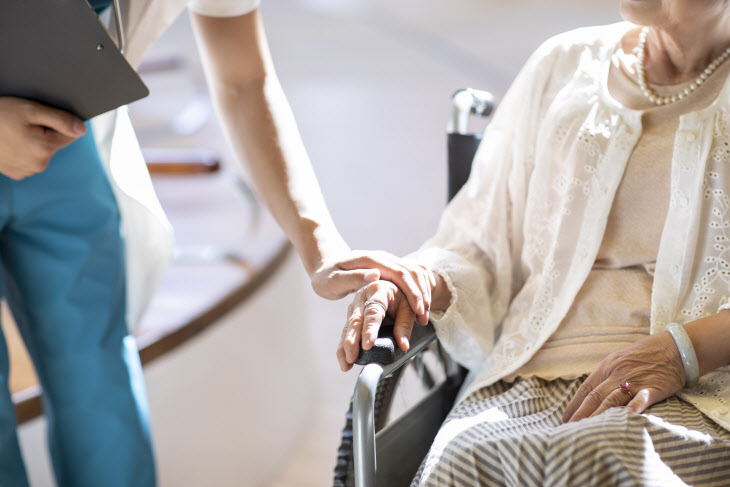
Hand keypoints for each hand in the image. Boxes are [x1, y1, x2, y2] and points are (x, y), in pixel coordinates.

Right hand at [0, 97, 85, 179]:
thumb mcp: (30, 110)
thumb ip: (60, 119)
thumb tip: (82, 130)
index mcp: (45, 149)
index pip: (70, 135)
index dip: (58, 123)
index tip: (42, 117)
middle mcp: (38, 165)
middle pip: (55, 144)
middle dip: (45, 133)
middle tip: (23, 123)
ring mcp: (27, 171)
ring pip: (42, 152)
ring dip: (34, 142)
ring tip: (13, 132)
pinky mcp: (16, 174)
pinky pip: (29, 160)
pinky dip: (23, 151)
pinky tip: (9, 143)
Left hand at [311, 250, 435, 323]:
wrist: (324, 265)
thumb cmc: (326, 276)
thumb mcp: (333, 280)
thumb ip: (353, 277)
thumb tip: (376, 275)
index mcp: (371, 260)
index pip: (400, 273)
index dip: (412, 292)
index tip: (418, 311)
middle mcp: (383, 257)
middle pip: (412, 272)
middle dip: (422, 295)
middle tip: (424, 318)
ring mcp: (387, 261)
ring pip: (414, 273)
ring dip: (423, 293)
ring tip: (423, 316)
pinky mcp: (389, 268)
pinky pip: (410, 277)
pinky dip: (417, 291)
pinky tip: (418, 307)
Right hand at [336, 280, 419, 371]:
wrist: (393, 285)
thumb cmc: (402, 296)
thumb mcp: (409, 307)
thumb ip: (405, 325)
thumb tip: (403, 345)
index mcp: (378, 290)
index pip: (373, 311)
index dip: (369, 329)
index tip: (367, 345)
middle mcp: (363, 297)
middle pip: (355, 320)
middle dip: (352, 341)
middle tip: (352, 357)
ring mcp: (355, 306)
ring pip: (347, 327)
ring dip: (345, 347)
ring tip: (346, 363)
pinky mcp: (351, 315)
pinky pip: (346, 332)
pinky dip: (343, 347)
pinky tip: (344, 360)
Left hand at [562, 332, 684, 422]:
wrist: (676, 348)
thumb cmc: (647, 355)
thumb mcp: (621, 360)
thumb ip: (608, 376)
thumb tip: (592, 394)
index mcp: (607, 366)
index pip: (586, 388)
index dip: (574, 404)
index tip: (565, 418)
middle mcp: (617, 373)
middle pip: (594, 396)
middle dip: (580, 414)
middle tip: (570, 429)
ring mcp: (634, 380)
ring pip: (610, 400)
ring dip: (597, 416)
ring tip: (587, 431)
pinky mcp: (653, 387)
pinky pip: (640, 399)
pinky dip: (631, 409)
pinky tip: (622, 420)